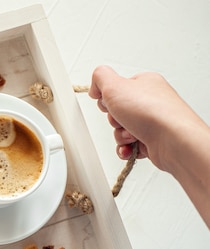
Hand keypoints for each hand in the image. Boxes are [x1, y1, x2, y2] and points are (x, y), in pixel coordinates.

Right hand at [89, 65, 205, 172]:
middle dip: (114, 120)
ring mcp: (153, 121)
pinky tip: (130, 148)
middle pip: (117, 111)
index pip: (116, 88)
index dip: (107, 98)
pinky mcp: (153, 140)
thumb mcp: (115, 85)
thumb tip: (95, 86)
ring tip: (131, 135)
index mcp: (145, 83)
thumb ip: (100, 78)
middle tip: (122, 119)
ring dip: (120, 135)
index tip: (109, 102)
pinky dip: (126, 148)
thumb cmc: (151, 112)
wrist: (173, 140)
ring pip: (122, 130)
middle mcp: (150, 101)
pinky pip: (130, 145)